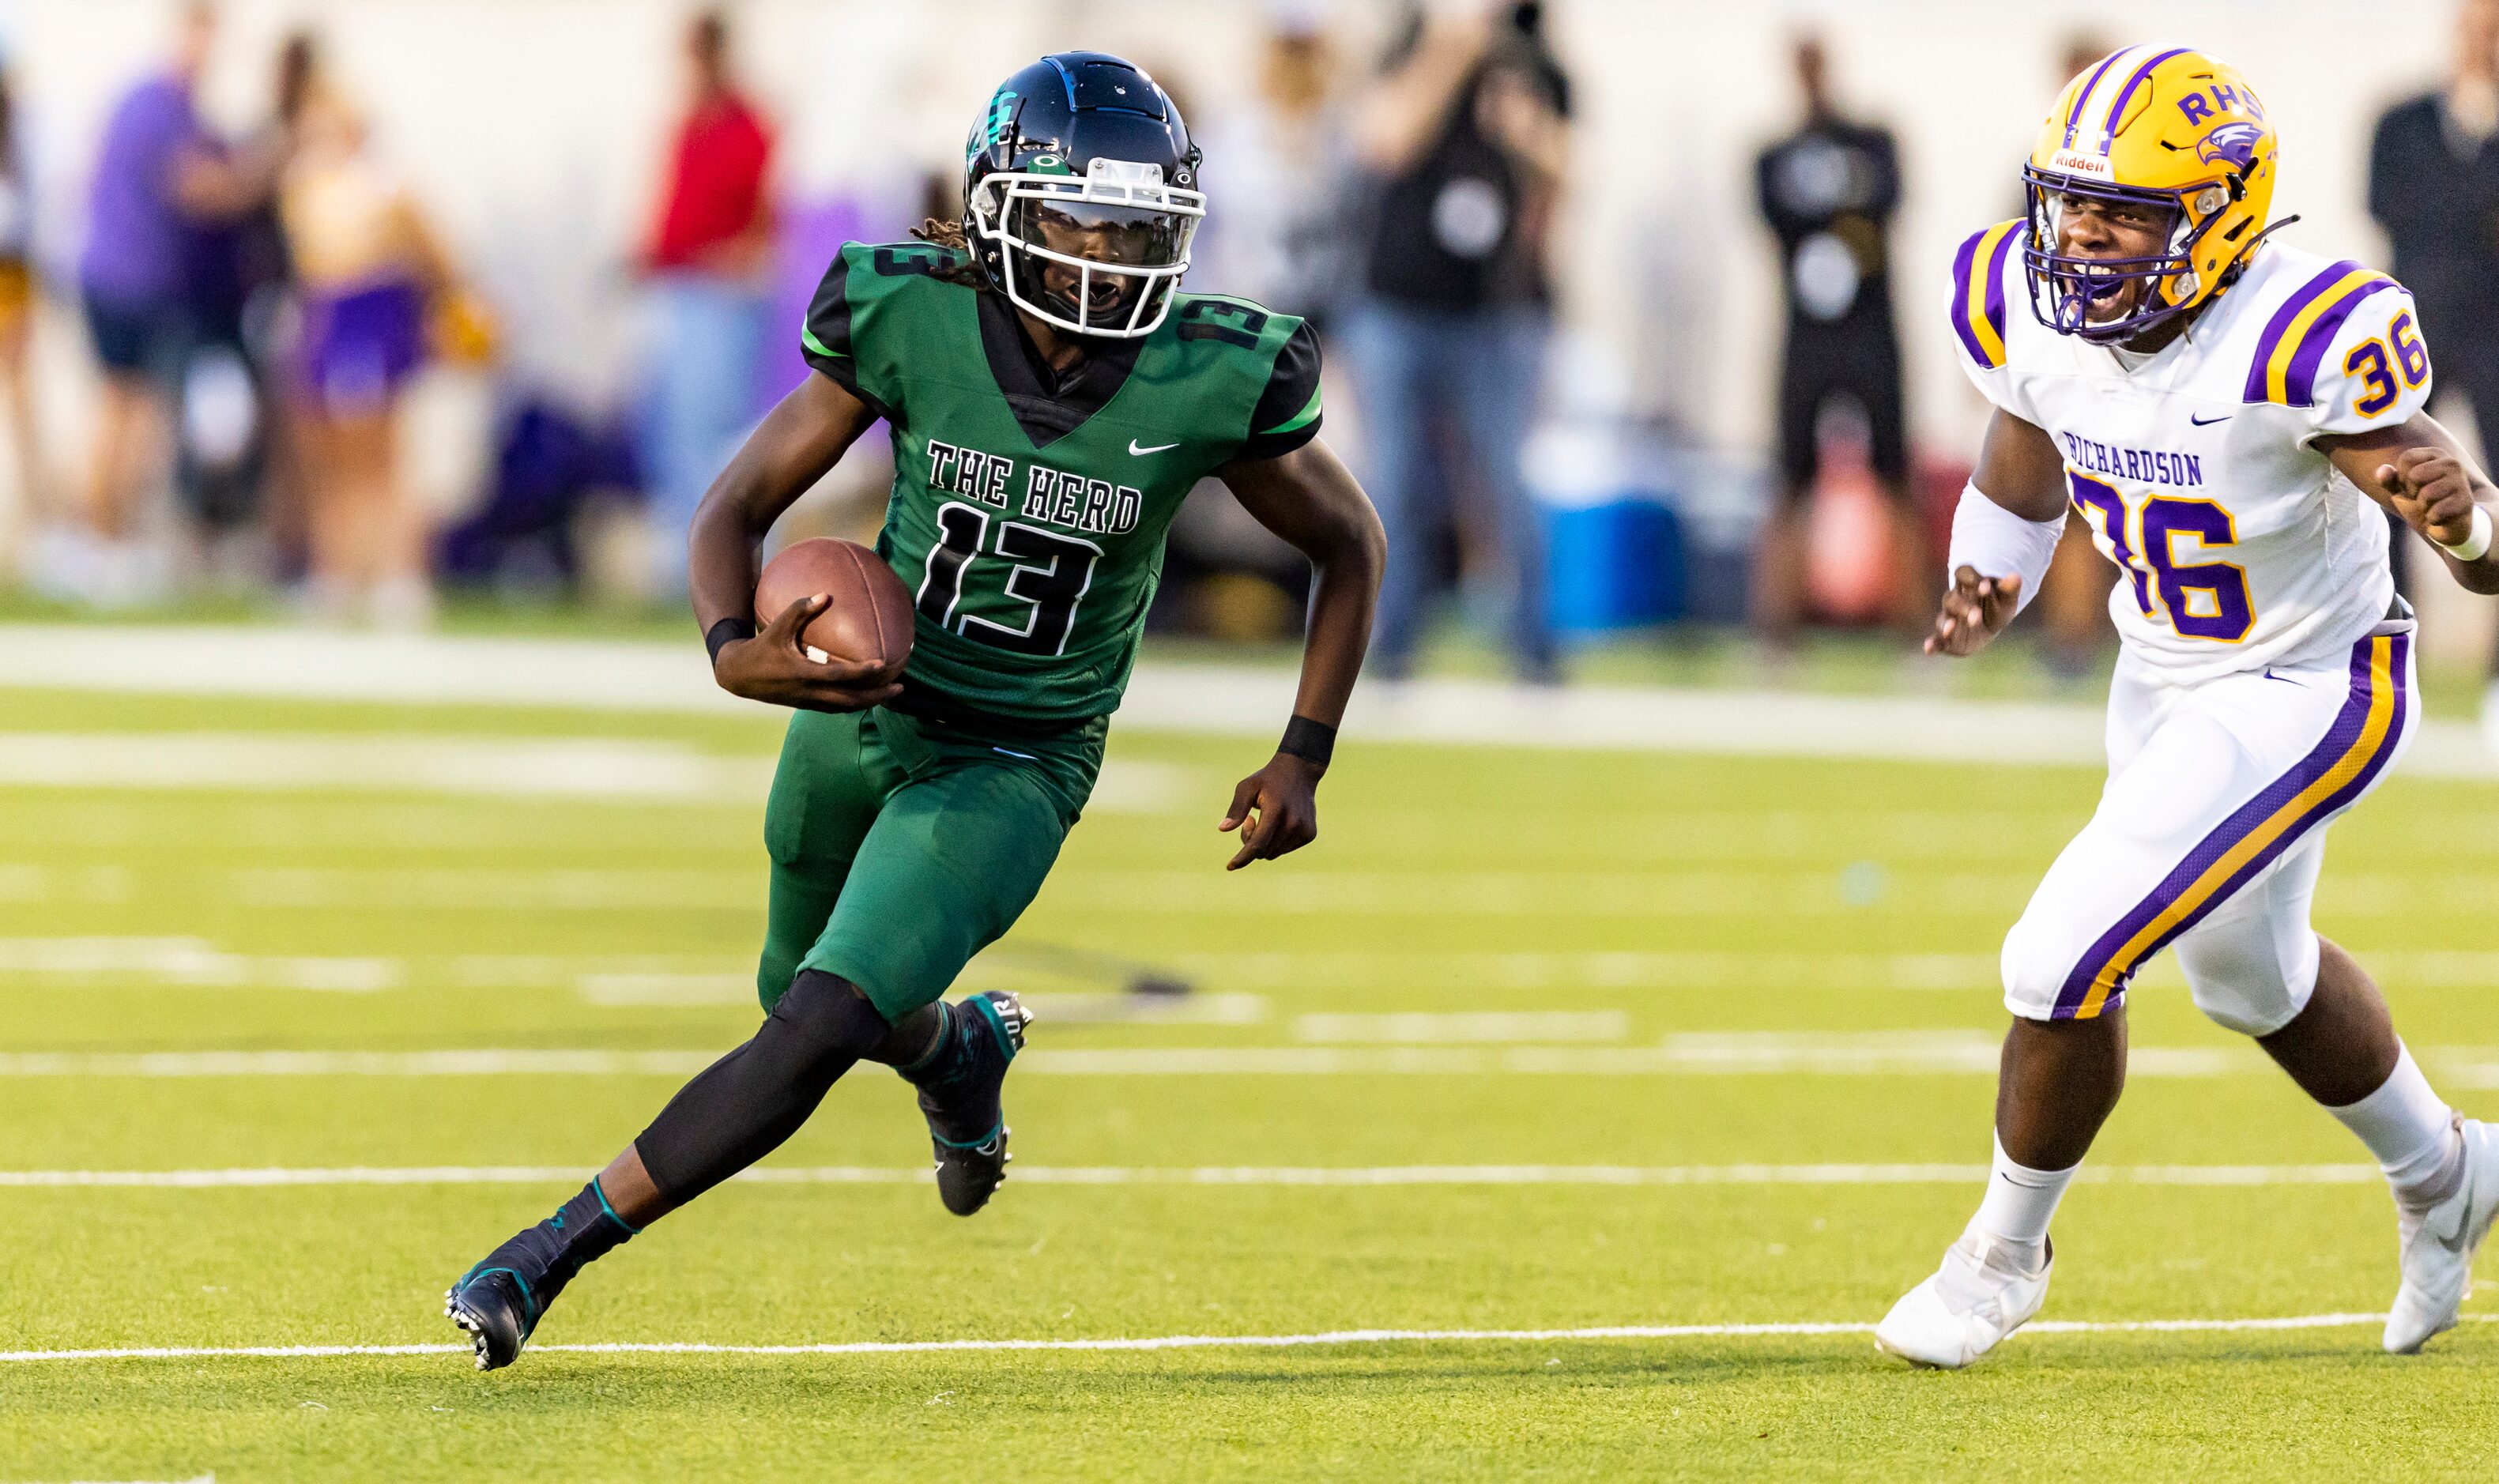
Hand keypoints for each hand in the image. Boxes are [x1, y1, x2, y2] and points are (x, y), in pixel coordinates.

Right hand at [712, 595, 903, 712]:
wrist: (739, 676)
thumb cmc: (760, 647)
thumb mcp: (777, 626)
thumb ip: (800, 609)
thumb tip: (825, 593)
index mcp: (804, 674)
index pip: (840, 676)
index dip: (863, 672)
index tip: (882, 665)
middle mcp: (810, 692)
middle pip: (851, 700)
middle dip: (878, 696)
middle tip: (901, 687)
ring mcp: (809, 702)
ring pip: (846, 708)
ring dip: (870, 702)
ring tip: (890, 693)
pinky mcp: (807, 705)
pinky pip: (837, 708)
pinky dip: (855, 703)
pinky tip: (867, 694)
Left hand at [1218, 752, 1322, 870]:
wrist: (1300, 772)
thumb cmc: (1268, 780)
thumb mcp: (1247, 787)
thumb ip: (1236, 809)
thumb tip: (1223, 829)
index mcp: (1276, 810)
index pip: (1258, 843)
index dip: (1243, 857)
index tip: (1230, 866)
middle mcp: (1293, 822)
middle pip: (1263, 851)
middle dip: (1251, 841)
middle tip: (1249, 820)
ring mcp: (1304, 830)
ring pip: (1273, 853)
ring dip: (1264, 843)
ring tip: (1265, 820)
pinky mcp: (1309, 834)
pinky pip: (1284, 849)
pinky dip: (1276, 842)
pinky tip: (1278, 823)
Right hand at [1924, 565, 2023, 657]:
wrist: (1990, 627)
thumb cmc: (1997, 606)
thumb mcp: (2007, 598)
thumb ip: (2010, 588)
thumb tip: (2016, 577)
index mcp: (1968, 585)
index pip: (1963, 574)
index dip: (1972, 579)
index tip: (1986, 587)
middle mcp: (1954, 601)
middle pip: (1951, 598)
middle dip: (1963, 606)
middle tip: (1977, 613)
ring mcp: (1949, 620)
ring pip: (1943, 618)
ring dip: (1947, 623)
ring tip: (1952, 627)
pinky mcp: (1947, 640)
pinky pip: (1937, 640)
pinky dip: (1932, 644)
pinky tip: (1928, 648)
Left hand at [2375, 446, 2484, 549]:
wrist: (2446, 526)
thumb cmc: (2423, 503)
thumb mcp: (2401, 491)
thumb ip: (2389, 480)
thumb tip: (2382, 470)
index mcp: (2435, 455)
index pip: (2407, 458)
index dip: (2402, 477)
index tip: (2413, 486)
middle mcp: (2451, 463)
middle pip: (2415, 475)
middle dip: (2412, 493)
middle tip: (2423, 498)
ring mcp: (2461, 482)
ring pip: (2427, 494)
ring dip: (2423, 507)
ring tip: (2433, 507)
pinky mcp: (2466, 502)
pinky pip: (2436, 512)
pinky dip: (2433, 519)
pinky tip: (2441, 517)